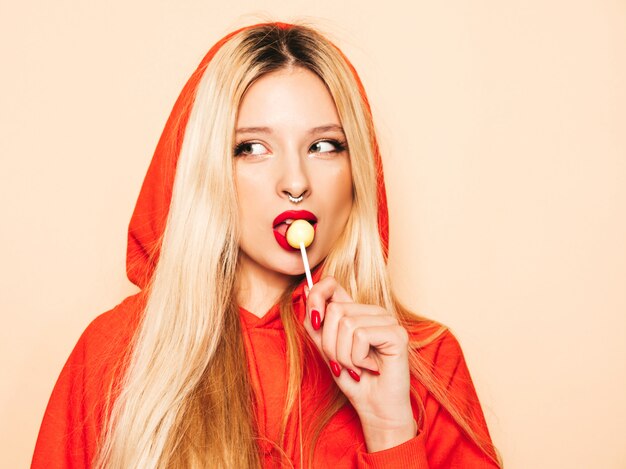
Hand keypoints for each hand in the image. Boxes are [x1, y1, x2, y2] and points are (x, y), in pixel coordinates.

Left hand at [303, 276, 416, 451]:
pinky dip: (358, 358)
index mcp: (357, 311)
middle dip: (329, 344)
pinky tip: (370, 367)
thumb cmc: (354, 380)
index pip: (332, 284)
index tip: (314, 320)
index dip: (317, 295)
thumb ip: (316, 324)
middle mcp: (373, 311)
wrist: (375, 408)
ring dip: (344, 355)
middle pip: (334, 310)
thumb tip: (306, 294)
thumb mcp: (326, 350)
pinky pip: (360, 336)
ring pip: (346, 324)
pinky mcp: (396, 333)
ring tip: (357, 367)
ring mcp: (387, 319)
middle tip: (342, 363)